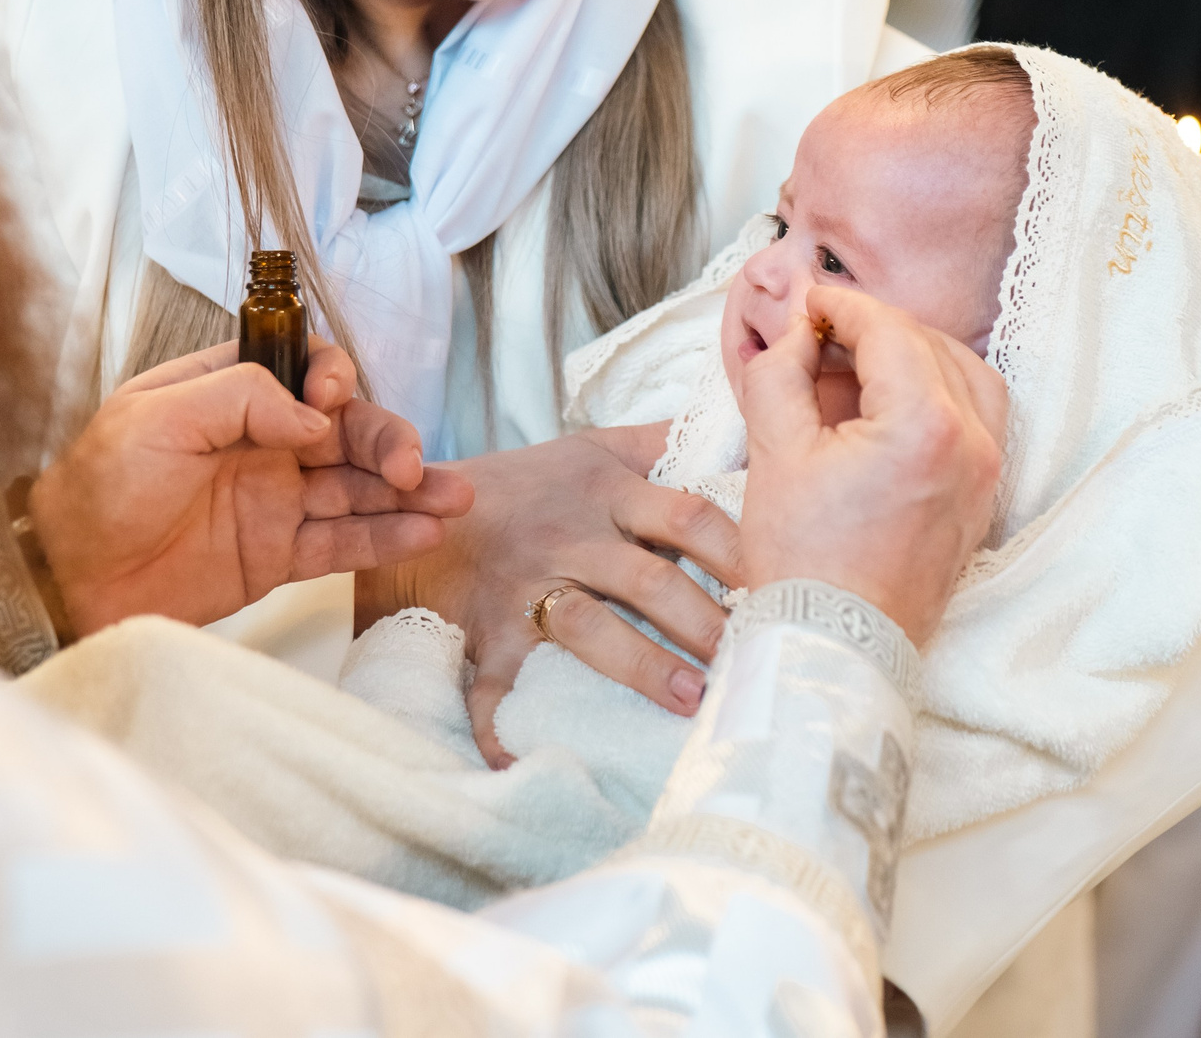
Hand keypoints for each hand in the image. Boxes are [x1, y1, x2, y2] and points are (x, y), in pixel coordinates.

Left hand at [31, 338, 471, 636]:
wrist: (65, 580)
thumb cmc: (95, 489)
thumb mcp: (154, 419)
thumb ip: (239, 399)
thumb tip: (317, 415)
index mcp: (227, 395)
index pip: (303, 370)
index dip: (332, 380)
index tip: (334, 399)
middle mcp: (260, 443)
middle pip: (345, 431)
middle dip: (388, 441)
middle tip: (415, 465)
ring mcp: (273, 500)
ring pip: (356, 487)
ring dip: (408, 491)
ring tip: (454, 499)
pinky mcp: (276, 555)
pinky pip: (342, 542)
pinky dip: (385, 537)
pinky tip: (424, 532)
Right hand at [358, 421, 737, 768]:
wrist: (414, 503)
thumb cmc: (523, 485)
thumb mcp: (591, 448)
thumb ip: (660, 443)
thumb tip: (739, 435)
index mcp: (609, 491)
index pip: (690, 516)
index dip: (739, 550)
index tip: (786, 582)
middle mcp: (574, 537)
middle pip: (651, 577)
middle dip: (705, 619)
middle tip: (755, 653)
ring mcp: (529, 586)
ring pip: (590, 627)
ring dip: (643, 666)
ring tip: (693, 700)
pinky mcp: (487, 631)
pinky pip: (494, 685)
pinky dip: (500, 729)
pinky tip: (522, 765)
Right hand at [738, 287, 1006, 645]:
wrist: (836, 647)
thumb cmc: (803, 561)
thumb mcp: (775, 452)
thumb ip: (783, 371)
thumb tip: (801, 329)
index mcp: (924, 425)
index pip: (887, 329)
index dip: (841, 305)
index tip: (806, 302)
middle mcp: (972, 442)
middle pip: (928, 344)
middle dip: (873, 326)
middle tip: (820, 331)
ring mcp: (986, 473)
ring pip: (965, 373)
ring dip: (914, 353)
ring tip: (859, 360)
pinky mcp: (984, 497)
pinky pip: (980, 417)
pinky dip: (942, 390)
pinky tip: (896, 399)